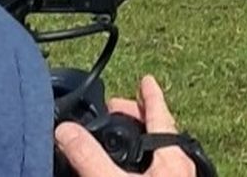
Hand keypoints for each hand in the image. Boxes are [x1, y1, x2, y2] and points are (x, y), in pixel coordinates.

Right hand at [55, 76, 196, 176]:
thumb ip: (89, 155)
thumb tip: (66, 131)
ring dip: (138, 142)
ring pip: (159, 152)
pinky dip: (140, 161)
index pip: (160, 114)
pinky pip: (157, 168)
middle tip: (115, 111)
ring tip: (120, 140)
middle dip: (137, 117)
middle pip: (160, 131)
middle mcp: (181, 167)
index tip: (146, 79)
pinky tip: (128, 168)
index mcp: (172, 156)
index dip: (150, 95)